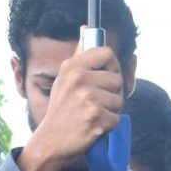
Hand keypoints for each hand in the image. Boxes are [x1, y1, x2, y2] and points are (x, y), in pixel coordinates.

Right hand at [18, 46, 123, 170]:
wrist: (51, 141)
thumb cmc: (61, 111)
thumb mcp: (63, 79)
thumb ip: (78, 57)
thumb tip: (86, 28)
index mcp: (73, 67)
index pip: (107, 53)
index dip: (113, 65)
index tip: (109, 76)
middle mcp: (80, 80)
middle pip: (117, 80)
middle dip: (112, 94)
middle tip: (98, 104)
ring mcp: (89, 100)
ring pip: (119, 101)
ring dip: (111, 111)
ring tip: (94, 116)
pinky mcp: (96, 119)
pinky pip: (116, 119)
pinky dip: (109, 126)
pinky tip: (94, 127)